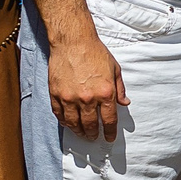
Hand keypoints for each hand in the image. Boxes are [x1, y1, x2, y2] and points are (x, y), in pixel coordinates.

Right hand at [49, 25, 128, 141]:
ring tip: (82, 134)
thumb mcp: (115, 69)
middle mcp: (87, 98)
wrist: (73, 42)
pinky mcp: (56, 94)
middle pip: (90, 125)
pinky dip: (64, 122)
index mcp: (105, 93)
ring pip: (73, 123)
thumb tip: (125, 103)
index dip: (109, 132)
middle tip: (94, 137)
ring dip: (78, 131)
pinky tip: (68, 123)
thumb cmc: (95, 52)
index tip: (109, 138)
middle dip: (93, 134)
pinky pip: (59, 114)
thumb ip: (120, 89)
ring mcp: (70, 97)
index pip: (109, 120)